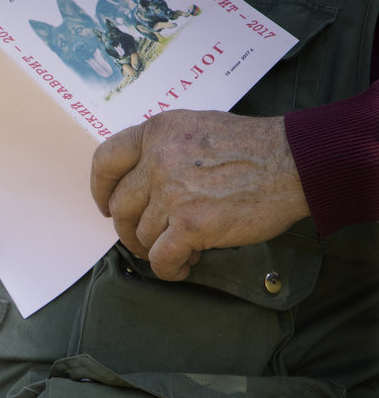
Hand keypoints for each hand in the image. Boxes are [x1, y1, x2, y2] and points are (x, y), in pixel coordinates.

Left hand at [90, 109, 309, 279]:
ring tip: (184, 249)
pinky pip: (161, 259)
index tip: (106, 205)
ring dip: (157, 249)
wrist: (296, 163)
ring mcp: (173, 193)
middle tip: (149, 240)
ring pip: (142, 236)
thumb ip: (163, 149)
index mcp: (158, 133)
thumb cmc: (253, 149)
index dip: (101, 190)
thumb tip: (136, 184)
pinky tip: (184, 266)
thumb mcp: (197, 128)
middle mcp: (158, 160)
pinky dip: (169, 269)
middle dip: (131, 230)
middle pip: (120, 207)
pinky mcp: (190, 224)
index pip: (105, 161)